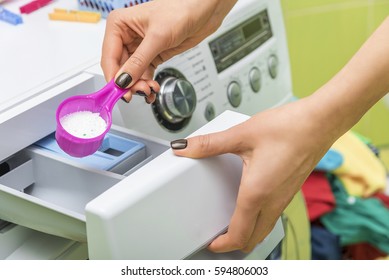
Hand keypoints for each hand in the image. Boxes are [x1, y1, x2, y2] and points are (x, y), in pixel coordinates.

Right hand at [101, 0, 236, 102]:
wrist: (203, 10)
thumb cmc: (181, 9)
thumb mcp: (157, 37)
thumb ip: (139, 61)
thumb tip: (123, 80)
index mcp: (119, 25)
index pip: (109, 57)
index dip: (113, 77)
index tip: (119, 92)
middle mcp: (126, 36)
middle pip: (120, 68)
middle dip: (129, 83)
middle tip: (140, 92)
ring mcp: (139, 47)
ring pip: (132, 74)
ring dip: (139, 85)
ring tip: (149, 90)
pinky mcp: (152, 55)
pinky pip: (144, 74)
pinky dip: (147, 83)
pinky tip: (152, 90)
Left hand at [171, 97, 336, 252]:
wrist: (320, 122)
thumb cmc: (288, 128)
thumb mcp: (241, 135)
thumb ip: (209, 144)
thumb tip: (184, 147)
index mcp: (257, 193)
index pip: (239, 234)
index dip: (222, 245)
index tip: (211, 245)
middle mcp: (273, 201)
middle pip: (252, 238)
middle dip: (234, 244)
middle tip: (217, 238)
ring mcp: (284, 198)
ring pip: (264, 229)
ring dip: (247, 234)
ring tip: (230, 225)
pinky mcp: (290, 190)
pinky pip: (272, 216)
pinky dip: (258, 221)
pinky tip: (251, 204)